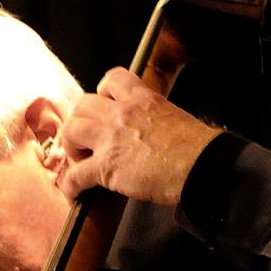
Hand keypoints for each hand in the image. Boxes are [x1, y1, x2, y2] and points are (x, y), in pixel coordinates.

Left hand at [54, 67, 221, 204]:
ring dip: (71, 147)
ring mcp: (111, 139)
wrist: (200, 167)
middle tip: (87, 139)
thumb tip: (159, 136)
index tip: (103, 104)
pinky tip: (73, 191)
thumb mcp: (177, 119)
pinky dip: (70, 184)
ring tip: (79, 161)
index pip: (113, 79)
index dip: (102, 91)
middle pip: (83, 104)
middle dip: (80, 121)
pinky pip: (76, 175)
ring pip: (71, 131)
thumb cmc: (197, 150)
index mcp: (143, 99)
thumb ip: (159, 121)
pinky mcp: (106, 167)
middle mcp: (122, 114)